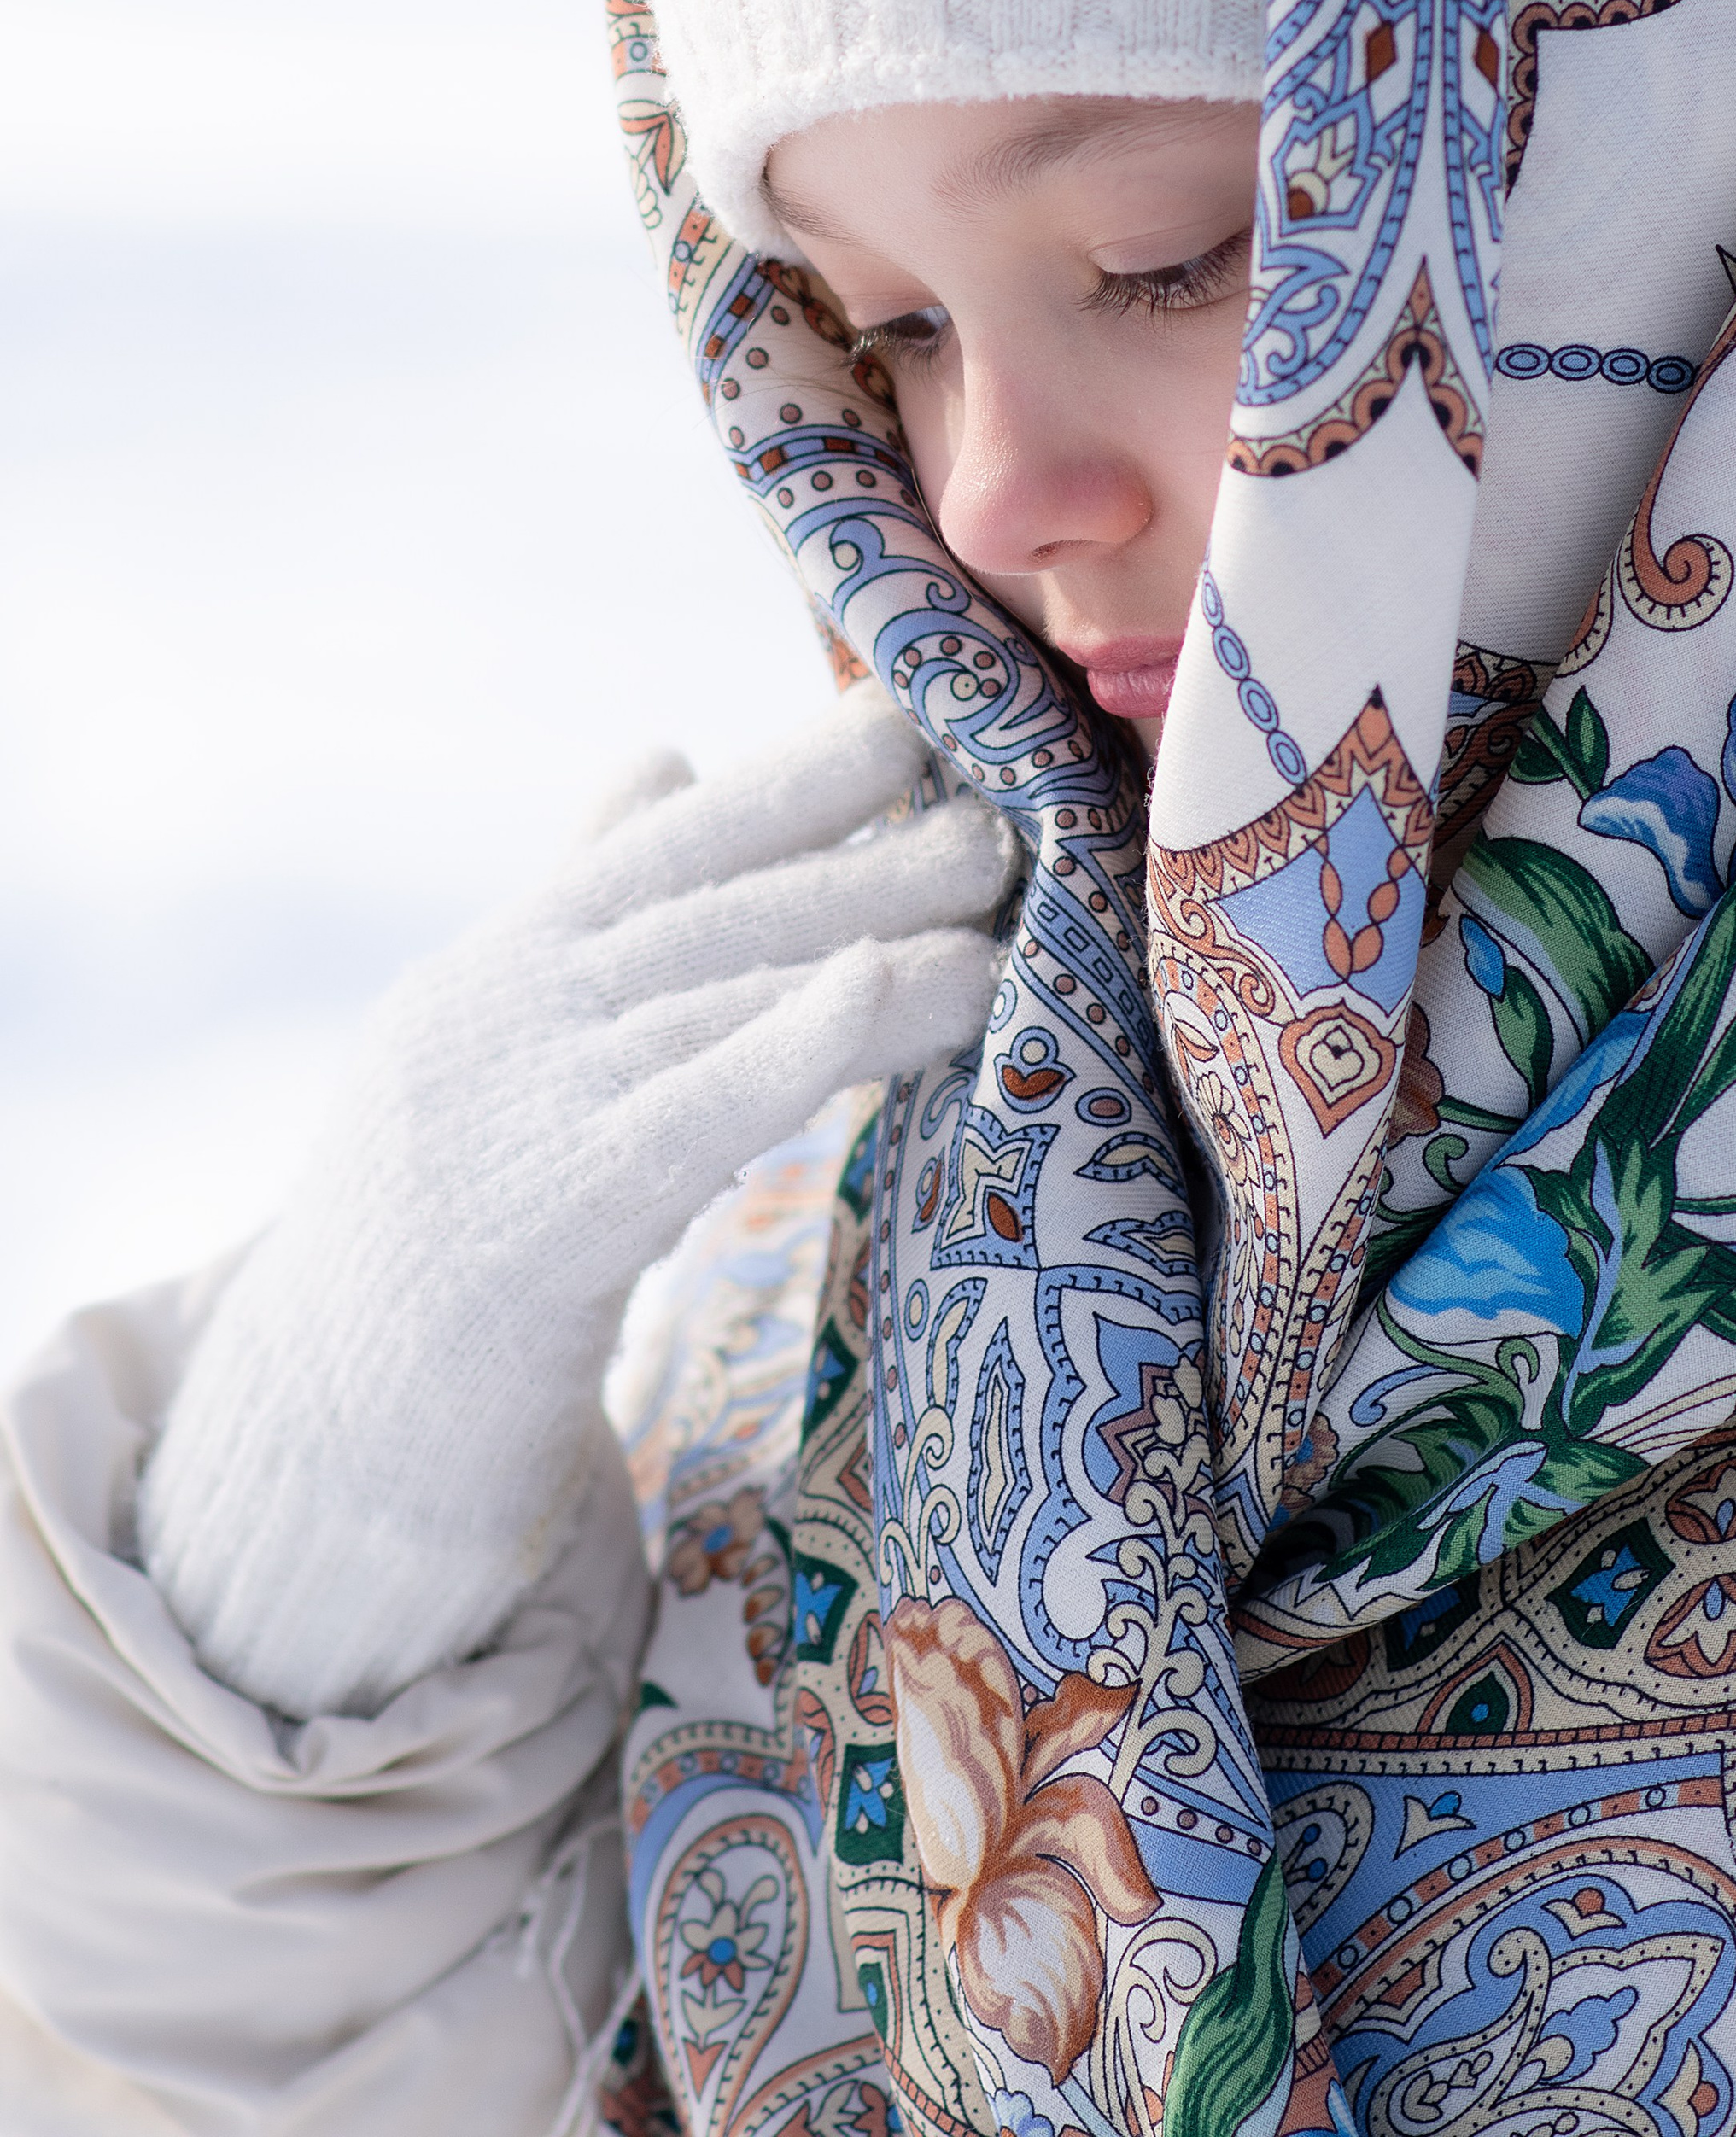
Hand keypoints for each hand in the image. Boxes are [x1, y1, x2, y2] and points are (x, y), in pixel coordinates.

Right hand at [137, 682, 1012, 1716]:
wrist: (318, 1429)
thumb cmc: (433, 1230)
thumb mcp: (491, 1042)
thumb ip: (584, 902)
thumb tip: (664, 753)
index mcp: (503, 962)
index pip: (666, 839)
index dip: (792, 774)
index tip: (913, 712)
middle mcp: (509, 1008)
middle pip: (713, 906)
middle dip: (863, 848)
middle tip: (1010, 798)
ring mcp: (523, 1104)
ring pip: (723, 996)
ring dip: (873, 942)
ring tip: (1001, 914)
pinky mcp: (550, 1218)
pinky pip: (695, 1111)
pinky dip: (795, 1039)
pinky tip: (886, 987)